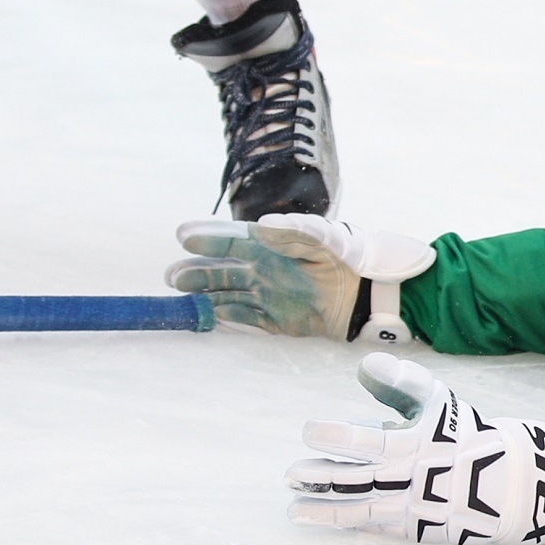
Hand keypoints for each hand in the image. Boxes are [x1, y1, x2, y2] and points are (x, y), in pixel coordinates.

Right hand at [165, 213, 434, 340]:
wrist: (370, 292)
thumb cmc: (348, 255)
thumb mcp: (323, 236)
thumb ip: (294, 230)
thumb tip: (261, 224)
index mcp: (271, 244)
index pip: (232, 239)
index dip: (209, 237)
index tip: (184, 235)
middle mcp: (264, 269)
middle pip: (222, 269)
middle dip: (197, 270)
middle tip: (174, 274)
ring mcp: (268, 295)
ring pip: (228, 294)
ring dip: (204, 294)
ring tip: (181, 292)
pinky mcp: (277, 320)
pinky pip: (246, 319)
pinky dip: (228, 317)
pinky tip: (210, 315)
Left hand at [286, 352, 544, 544]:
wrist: (505, 481)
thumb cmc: (462, 433)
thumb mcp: (438, 400)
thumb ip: (400, 382)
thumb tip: (363, 365)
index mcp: (415, 443)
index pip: (367, 441)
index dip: (336, 437)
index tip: (310, 431)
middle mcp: (410, 478)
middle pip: (356, 479)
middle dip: (320, 476)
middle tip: (289, 474)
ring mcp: (412, 507)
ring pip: (360, 510)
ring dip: (324, 510)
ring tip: (293, 510)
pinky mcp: (415, 529)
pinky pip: (375, 529)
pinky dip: (348, 525)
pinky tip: (324, 520)